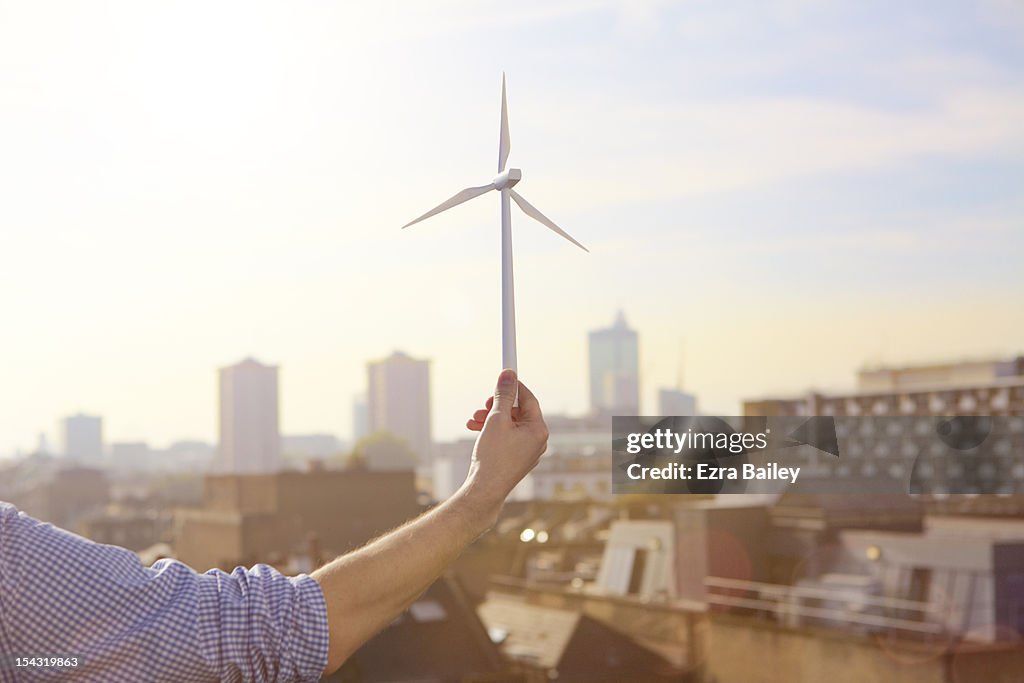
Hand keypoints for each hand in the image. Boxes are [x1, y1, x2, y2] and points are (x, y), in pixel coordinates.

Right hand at [460, 369, 548, 518]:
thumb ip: (503, 395)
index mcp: (538, 430)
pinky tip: (476, 430)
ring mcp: (528, 451)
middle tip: (483, 405)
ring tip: (473, 419)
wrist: (485, 490)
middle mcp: (537, 441)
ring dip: (491, 418)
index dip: (514, 387)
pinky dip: (493, 431)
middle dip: (497, 406)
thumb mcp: (496, 420)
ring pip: (510, 425)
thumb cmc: (493, 457)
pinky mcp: (517, 459)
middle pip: (518, 412)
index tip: (502, 377)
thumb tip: (509, 375)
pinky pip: (507, 437)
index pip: (528, 399)